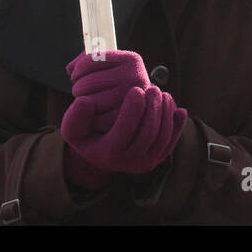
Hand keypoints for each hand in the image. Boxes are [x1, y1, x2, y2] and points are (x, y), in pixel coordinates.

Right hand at [61, 84, 187, 175]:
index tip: (136, 88)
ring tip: (163, 93)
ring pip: (162, 137)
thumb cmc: (86, 134)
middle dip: (153, 108)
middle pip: (148, 133)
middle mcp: (128, 163)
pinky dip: (177, 126)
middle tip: (153, 87)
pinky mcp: (157, 159)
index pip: (125, 130)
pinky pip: (171, 142)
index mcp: (107, 154)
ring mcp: (145, 163)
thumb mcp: (73, 127)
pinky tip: (179, 109)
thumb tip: (85, 101)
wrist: (100, 152)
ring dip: (165, 113)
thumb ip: (75, 115)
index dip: (133, 109)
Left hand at [66, 50, 151, 125]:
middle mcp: (135, 78)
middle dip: (79, 87)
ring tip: (88, 102)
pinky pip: (93, 119)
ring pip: (88, 101)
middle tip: (81, 91)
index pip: (92, 60)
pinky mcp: (123, 118)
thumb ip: (87, 60)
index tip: (77, 75)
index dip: (78, 69)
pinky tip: (94, 114)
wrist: (140, 109)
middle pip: (87, 82)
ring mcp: (131, 99)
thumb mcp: (110, 66)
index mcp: (132, 60)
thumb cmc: (117, 84)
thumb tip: (70, 69)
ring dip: (82, 103)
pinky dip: (88, 118)